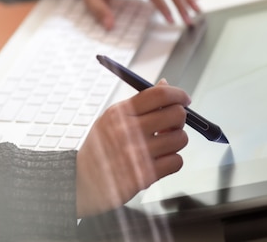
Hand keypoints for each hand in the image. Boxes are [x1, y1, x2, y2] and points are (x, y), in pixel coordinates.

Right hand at [76, 80, 189, 216]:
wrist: (82, 182)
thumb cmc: (100, 149)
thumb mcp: (112, 119)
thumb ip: (139, 103)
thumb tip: (165, 84)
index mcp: (120, 113)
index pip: (159, 95)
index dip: (178, 94)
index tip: (184, 99)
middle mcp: (128, 131)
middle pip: (176, 115)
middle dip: (179, 118)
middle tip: (172, 124)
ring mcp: (138, 154)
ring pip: (180, 139)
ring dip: (176, 141)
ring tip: (162, 145)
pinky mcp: (145, 175)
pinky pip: (177, 161)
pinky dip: (173, 161)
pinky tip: (160, 160)